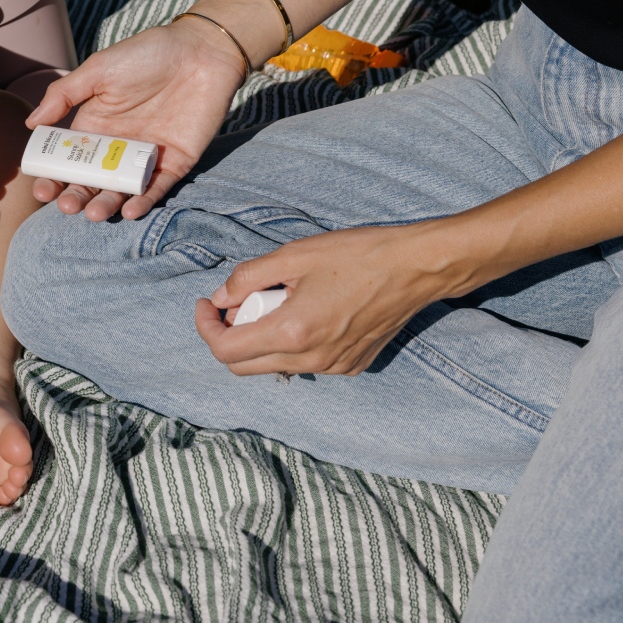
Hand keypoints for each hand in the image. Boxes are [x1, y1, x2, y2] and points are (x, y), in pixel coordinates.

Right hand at [27, 17, 244, 220]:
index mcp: (94, 126)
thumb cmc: (147, 54)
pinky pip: (157, 188)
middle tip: (66, 206)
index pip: (68, 159)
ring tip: (94, 214)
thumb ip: (64, 95)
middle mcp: (117, 146)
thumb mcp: (99, 70)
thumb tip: (30, 123)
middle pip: (92, 180)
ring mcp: (145, 157)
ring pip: (121, 189)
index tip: (41, 189)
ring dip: (106, 205)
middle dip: (77, 196)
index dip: (53, 176)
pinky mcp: (175, 162)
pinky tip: (129, 211)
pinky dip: (144, 201)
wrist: (201, 51)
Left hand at [195, 219, 470, 375]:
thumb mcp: (293, 255)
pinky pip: (305, 364)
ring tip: (275, 302)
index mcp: (292, 332)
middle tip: (234, 303)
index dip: (206, 327)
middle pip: (244, 366)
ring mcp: (333, 368)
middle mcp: (311, 360)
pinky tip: (307, 312)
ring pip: (274, 366)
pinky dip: (291, 344)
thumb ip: (248, 277)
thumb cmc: (358, 255)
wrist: (417, 268)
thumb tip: (221, 297)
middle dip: (228, 336)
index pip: (226, 350)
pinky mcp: (352, 366)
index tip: (206, 304)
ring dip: (260, 340)